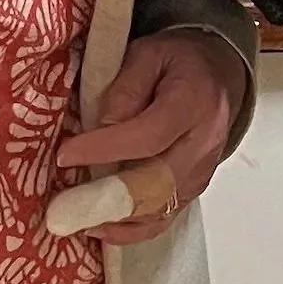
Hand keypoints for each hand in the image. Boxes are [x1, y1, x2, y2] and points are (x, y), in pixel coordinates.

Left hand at [54, 31, 248, 242]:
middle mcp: (204, 144)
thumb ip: (124, 88)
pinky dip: (130, 229)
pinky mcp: (194, 190)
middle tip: (62, 205)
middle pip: (156, 182)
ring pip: (158, 208)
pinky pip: (163, 219)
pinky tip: (99, 225)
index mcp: (194, 102)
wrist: (220, 75)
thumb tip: (100, 129)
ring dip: (114, 217)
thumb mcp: (148, 54)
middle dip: (105, 196)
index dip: (105, 149)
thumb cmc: (178, 61)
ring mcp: (202, 172)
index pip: (148, 135)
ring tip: (74, 216)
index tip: (65, 155)